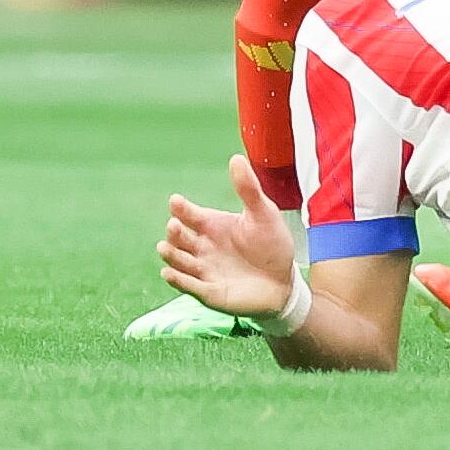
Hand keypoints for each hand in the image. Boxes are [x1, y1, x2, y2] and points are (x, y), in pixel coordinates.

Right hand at [158, 155, 303, 319]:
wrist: (284, 281)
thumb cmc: (272, 244)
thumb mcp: (263, 213)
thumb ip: (248, 189)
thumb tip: (236, 158)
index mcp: (213, 225)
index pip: (190, 214)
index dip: (181, 208)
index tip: (175, 201)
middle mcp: (203, 246)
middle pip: (180, 238)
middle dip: (174, 232)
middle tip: (175, 225)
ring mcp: (204, 269)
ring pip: (179, 261)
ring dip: (171, 256)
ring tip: (165, 247)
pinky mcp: (209, 292)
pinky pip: (188, 286)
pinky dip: (178, 280)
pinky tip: (169, 273)